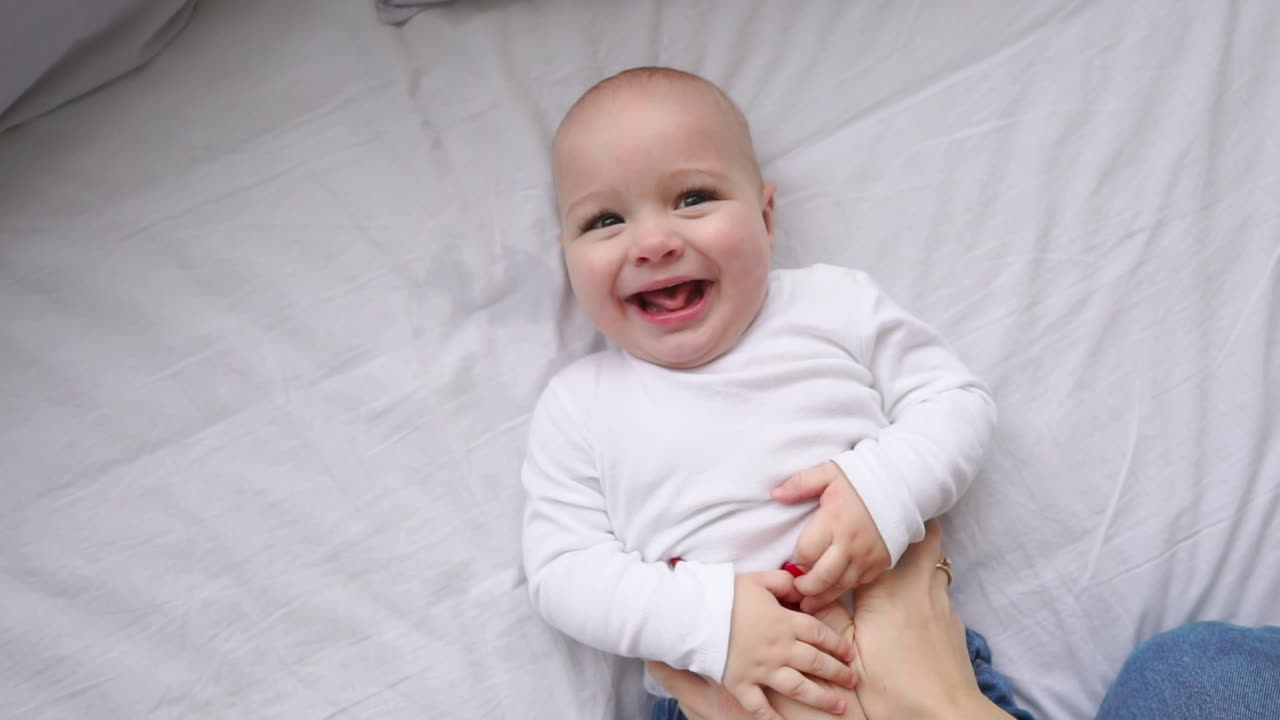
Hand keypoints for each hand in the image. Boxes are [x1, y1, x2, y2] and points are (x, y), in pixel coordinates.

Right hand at [723, 571, 857, 719]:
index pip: (820, 634)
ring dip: (822, 698)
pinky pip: (760, 708)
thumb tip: (800, 585)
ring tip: (839, 706)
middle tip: (852, 679)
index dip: (837, 644)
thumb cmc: (725, 595)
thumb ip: (783, 581)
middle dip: (837, 672)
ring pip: (799, 688)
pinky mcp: (742, 685)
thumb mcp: (758, 579)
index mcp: (784, 622)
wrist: (695, 615)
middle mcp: (779, 649)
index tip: (849, 654)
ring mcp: (761, 670)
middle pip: (816, 663)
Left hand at [772, 462, 890, 611]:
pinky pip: (857, 583)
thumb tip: (775, 494)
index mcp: (834, 521)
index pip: (806, 552)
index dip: (795, 560)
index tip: (790, 563)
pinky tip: (831, 591)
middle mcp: (850, 544)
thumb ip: (800, 484)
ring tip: (807, 601)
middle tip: (795, 590)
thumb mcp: (828, 473)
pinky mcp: (880, 564)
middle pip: (821, 578)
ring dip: (821, 596)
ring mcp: (867, 557)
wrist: (902, 486)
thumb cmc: (861, 479)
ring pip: (839, 587)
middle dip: (804, 588)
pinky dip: (842, 589)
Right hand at [847, 520, 1005, 719]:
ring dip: (917, 556)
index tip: (856, 527)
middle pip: (926, 535)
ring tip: (893, 566)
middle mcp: (919, 586)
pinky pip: (939, 588)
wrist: (947, 714)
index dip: (870, 530)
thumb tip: (805, 592)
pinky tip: (910, 608)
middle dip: (908, 528)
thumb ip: (827, 617)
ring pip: (934, 561)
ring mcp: (941, 602)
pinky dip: (925, 586)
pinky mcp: (953, 620)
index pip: (881, 539)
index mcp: (887, 589)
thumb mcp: (847, 655)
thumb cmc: (895, 688)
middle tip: (883, 532)